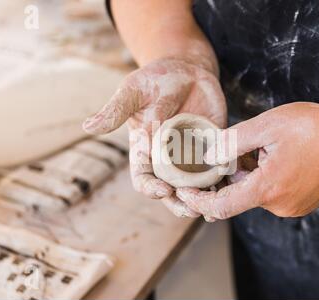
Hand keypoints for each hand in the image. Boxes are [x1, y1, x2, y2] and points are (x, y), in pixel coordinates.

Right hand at [83, 57, 226, 216]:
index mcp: (145, 150)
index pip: (143, 177)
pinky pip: (216, 170)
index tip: (163, 190)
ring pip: (194, 187)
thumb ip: (116, 111)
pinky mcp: (211, 149)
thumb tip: (87, 126)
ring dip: (202, 199)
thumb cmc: (155, 78)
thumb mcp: (134, 91)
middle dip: (179, 203)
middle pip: (170, 191)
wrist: (188, 70)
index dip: (150, 188)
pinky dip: (222, 182)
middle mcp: (167, 158)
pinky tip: (231, 189)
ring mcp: (190, 156)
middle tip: (193, 208)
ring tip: (214, 206)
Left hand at [176, 102, 318, 219]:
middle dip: (226, 176)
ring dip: (245, 174)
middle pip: (237, 196)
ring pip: (253, 193)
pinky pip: (269, 194)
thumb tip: (207, 156)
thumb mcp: (267, 125)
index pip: (221, 207)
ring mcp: (291, 207)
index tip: (184, 189)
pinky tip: (270, 157)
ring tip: (258, 147)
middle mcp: (279, 205)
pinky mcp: (299, 203)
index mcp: (268, 188)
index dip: (198, 200)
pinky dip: (260, 178)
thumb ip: (232, 142)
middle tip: (226, 151)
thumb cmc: (314, 128)